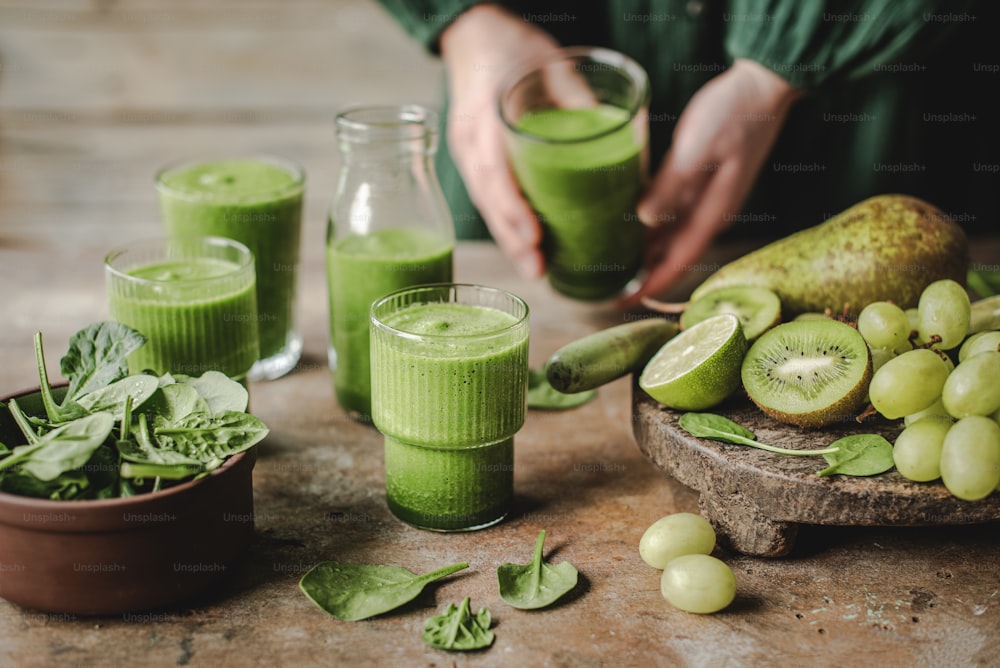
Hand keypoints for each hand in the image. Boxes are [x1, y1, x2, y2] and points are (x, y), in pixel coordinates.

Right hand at [439, 4, 559, 277]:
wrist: (473, 35)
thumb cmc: (512, 48)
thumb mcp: (548, 63)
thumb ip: (576, 96)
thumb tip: (617, 133)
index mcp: (484, 113)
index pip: (493, 170)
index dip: (512, 207)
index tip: (535, 236)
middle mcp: (469, 138)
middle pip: (486, 198)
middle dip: (511, 238)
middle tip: (537, 268)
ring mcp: (467, 151)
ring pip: (484, 204)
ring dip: (508, 240)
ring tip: (535, 269)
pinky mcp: (473, 160)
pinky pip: (486, 198)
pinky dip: (505, 225)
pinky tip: (526, 247)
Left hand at [617, 58, 800, 308]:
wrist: (764, 83)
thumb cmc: (734, 112)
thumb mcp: (699, 148)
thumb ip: (672, 186)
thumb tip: (645, 220)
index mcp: (713, 212)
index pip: (677, 262)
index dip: (650, 285)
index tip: (621, 303)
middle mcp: (710, 212)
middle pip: (671, 255)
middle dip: (642, 275)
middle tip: (605, 288)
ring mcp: (707, 197)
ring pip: (669, 236)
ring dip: (644, 252)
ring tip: (611, 264)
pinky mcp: (701, 180)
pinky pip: (671, 213)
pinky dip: (649, 225)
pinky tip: (627, 225)